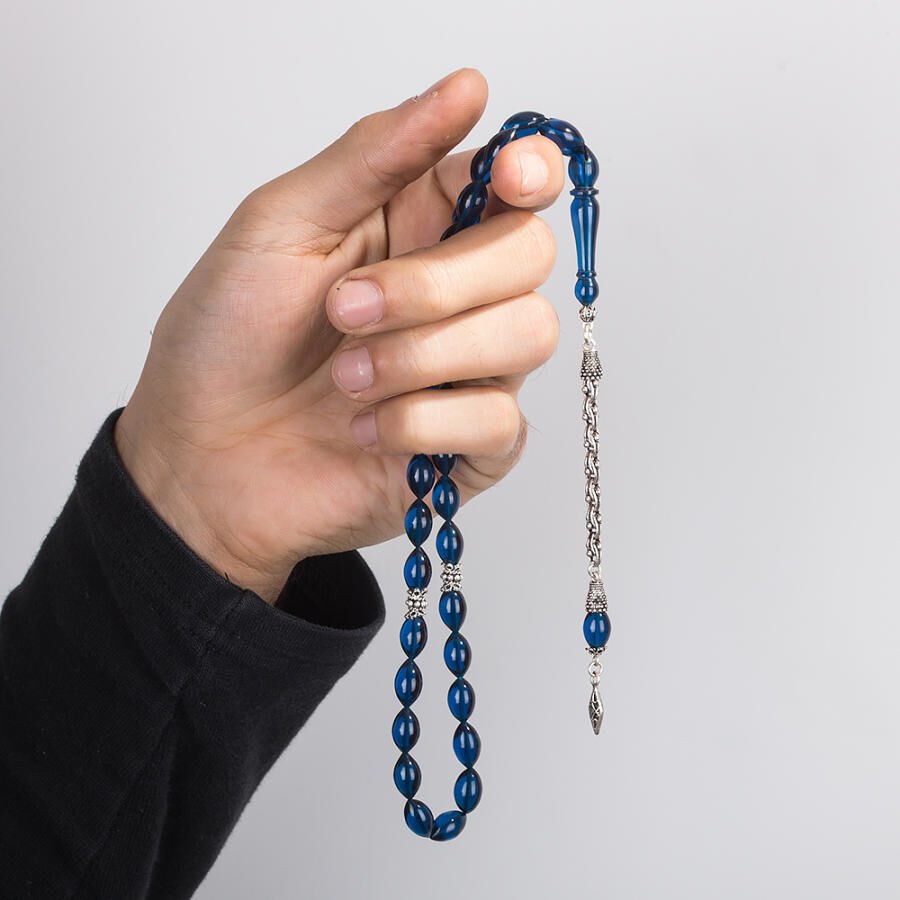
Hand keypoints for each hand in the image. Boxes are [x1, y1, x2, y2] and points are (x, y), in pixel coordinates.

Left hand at [114, 67, 565, 603]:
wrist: (200, 459)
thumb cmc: (226, 340)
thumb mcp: (279, 224)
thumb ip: (374, 155)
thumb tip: (463, 88)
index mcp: (417, 228)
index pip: (516, 184)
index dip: (531, 172)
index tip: (509, 176)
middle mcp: (455, 295)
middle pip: (529, 256)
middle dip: (438, 283)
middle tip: (346, 310)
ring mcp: (468, 372)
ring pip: (529, 334)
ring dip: (424, 355)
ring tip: (347, 380)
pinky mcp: (469, 446)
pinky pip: (499, 421)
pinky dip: (423, 423)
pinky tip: (365, 431)